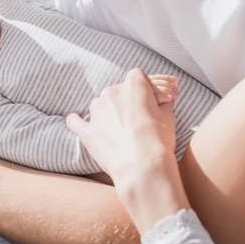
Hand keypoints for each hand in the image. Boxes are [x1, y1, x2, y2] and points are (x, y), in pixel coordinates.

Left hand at [66, 69, 177, 187]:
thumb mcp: (168, 116)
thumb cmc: (158, 141)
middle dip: (127, 103)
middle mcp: (111, 92)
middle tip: (139, 120)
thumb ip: (162, 103)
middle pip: (118, 91)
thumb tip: (161, 101)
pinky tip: (77, 121)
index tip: (151, 100)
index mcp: (133, 85)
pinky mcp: (87, 130)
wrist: (143, 167)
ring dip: (108, 113)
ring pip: (100, 105)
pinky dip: (77, 121)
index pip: (137, 77)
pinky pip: (76, 121)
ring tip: (120, 131)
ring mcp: (96, 111)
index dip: (145, 89)